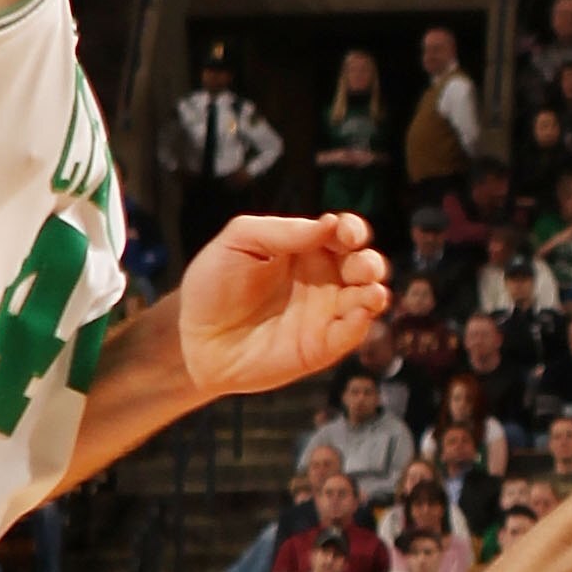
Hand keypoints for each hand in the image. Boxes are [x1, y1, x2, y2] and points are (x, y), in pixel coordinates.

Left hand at [178, 213, 388, 397]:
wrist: (196, 339)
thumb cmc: (212, 285)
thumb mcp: (239, 241)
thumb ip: (282, 231)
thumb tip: (328, 225)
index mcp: (306, 247)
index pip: (343, 233)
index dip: (352, 229)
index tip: (345, 233)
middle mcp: (322, 278)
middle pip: (364, 264)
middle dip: (370, 263)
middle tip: (361, 267)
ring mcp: (325, 313)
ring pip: (369, 297)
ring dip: (375, 291)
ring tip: (369, 292)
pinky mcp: (323, 346)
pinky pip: (353, 333)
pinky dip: (362, 323)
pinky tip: (358, 314)